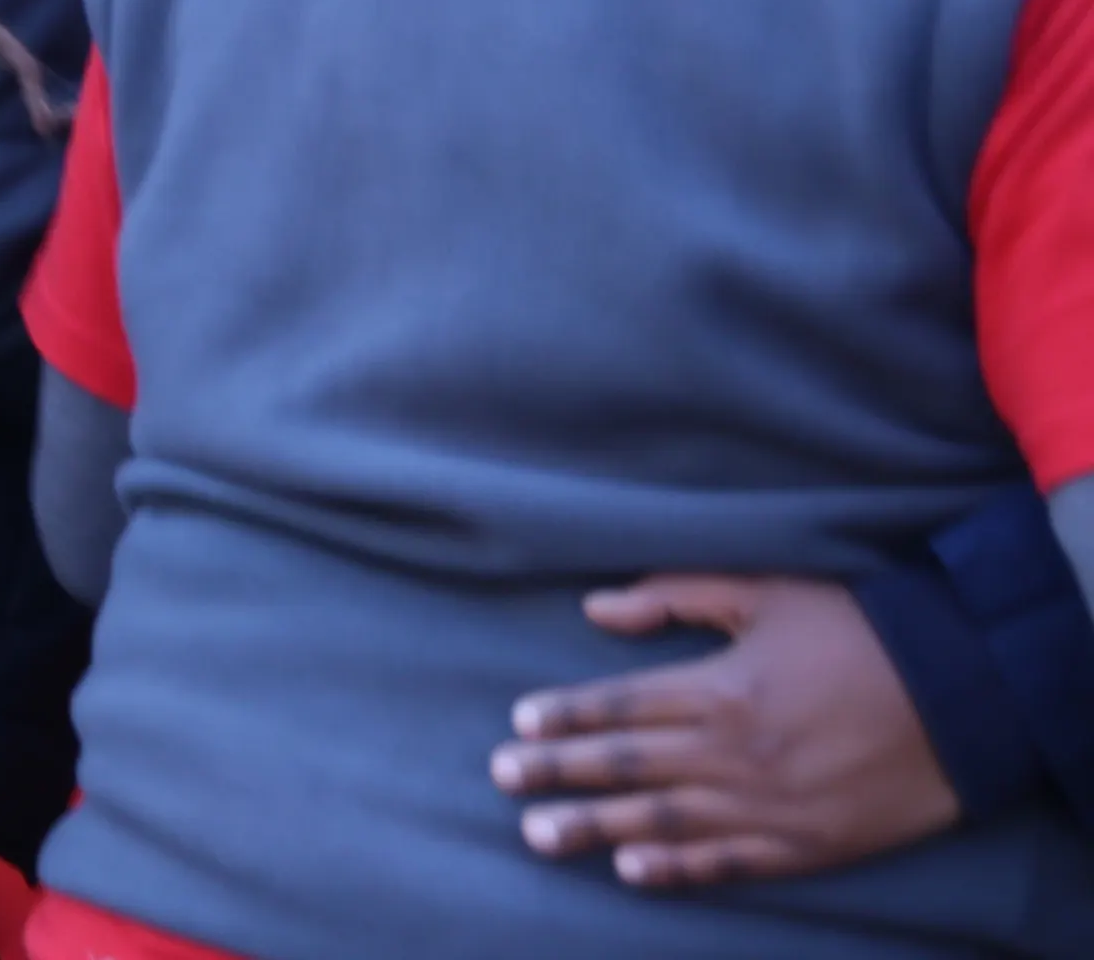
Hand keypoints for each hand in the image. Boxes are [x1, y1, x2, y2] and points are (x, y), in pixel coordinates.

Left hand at [497, 572, 956, 887]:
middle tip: (502, 781)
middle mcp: (736, 752)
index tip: (519, 726)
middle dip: (558, 774)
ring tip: (539, 835)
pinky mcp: (809, 844)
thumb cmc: (857, 631)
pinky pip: (730, 863)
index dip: (565, 717)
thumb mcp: (764, 591)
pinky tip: (632, 874)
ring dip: (596, 830)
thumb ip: (673, 595)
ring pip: (665, 821)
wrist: (961, 694)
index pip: (620, 707)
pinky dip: (678, 872)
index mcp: (720, 687)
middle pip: (627, 766)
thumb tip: (595, 610)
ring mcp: (771, 805)